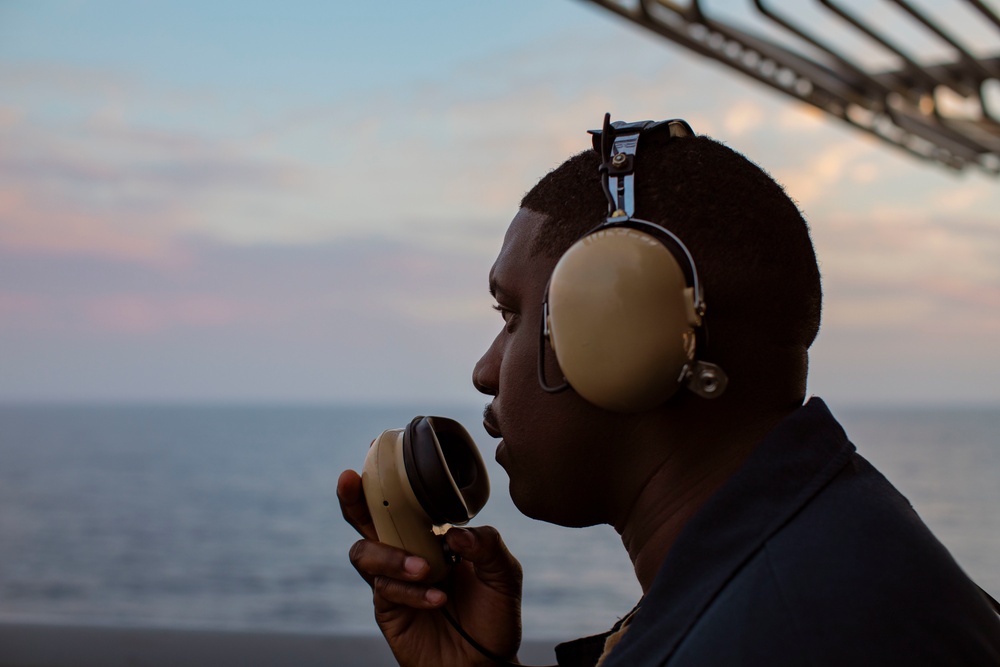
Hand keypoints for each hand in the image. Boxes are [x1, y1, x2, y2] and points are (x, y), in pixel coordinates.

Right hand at [338, 469, 523, 665]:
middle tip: (350, 480)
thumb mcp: (505, 575)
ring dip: (391, 556)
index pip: (404, 502)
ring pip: (365, 553)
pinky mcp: (387, 609)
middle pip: (366, 520)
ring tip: (426, 570)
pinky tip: (437, 598)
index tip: (373, 451)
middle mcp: (406, 553)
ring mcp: (393, 581)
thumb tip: (453, 533)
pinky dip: (410, 591)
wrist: (487, 666)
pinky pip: (384, 590)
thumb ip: (488, 545)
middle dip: (353, 498)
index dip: (385, 479)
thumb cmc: (494, 617)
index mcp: (432, 536)